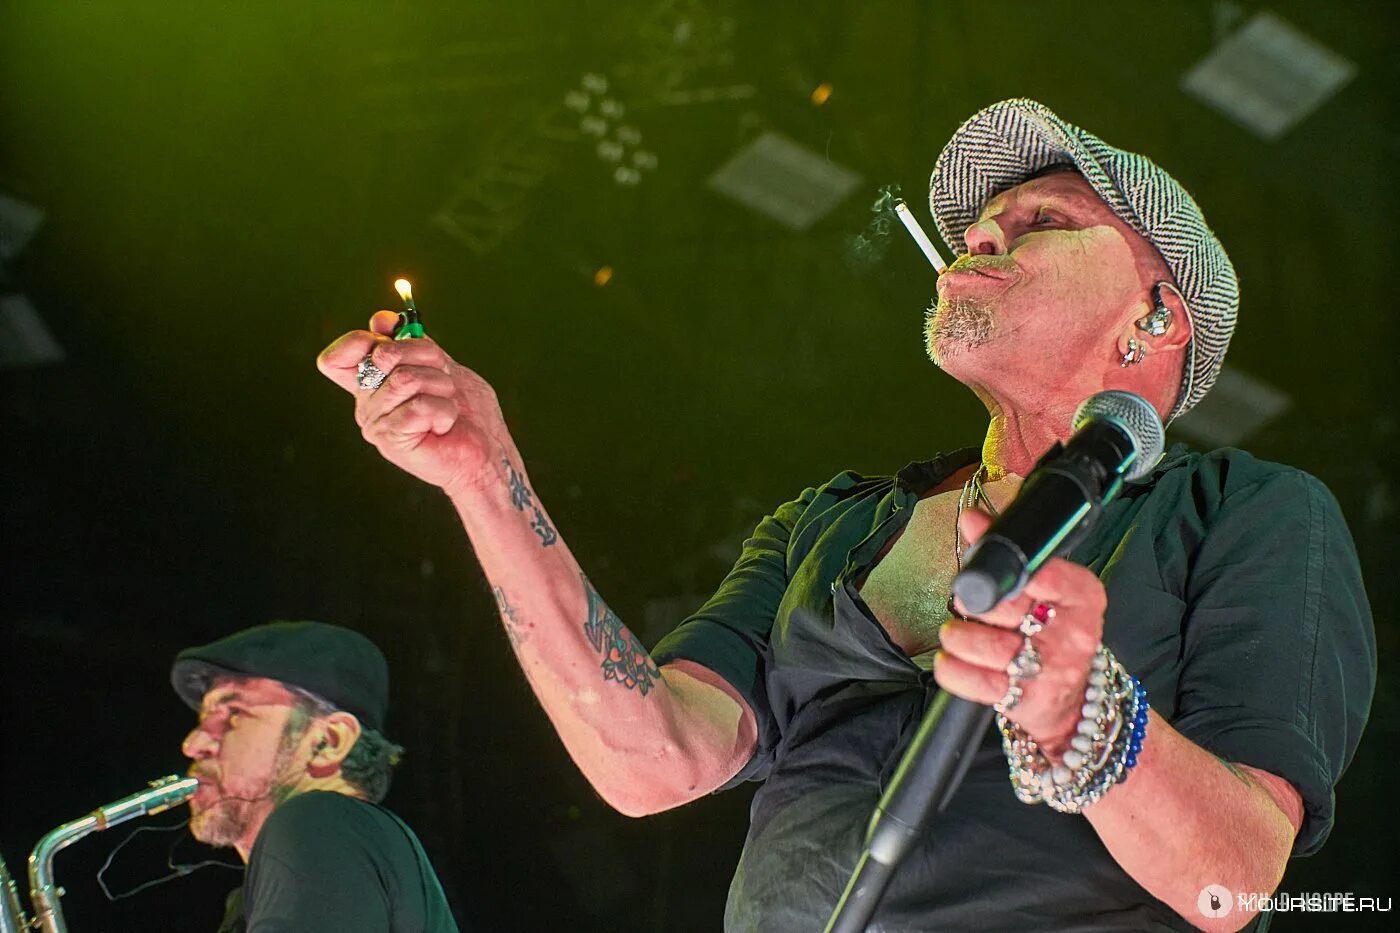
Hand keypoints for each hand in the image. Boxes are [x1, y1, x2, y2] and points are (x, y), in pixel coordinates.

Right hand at [316, 311, 509, 493]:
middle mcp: (367, 404)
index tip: (391, 335)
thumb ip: (411, 343)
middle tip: (444, 380)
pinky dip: (444, 410)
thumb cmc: (468, 412)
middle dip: (426, 356)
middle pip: (381, 354)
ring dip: (441, 386)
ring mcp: (376, 423)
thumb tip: (380, 320)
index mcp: (374, 385)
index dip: (359, 341)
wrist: (488, 453)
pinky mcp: (392, 440)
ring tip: (448, 403)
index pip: (335, 359)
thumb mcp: (441, 366)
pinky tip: (445, 425)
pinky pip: (419, 406)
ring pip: (404, 378)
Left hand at [933, 508, 1104, 757]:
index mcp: (1082, 595)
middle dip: (972, 601)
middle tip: (964, 602)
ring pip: (987, 645)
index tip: (973, 546)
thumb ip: (1014, 556)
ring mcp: (1053, 669)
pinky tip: (950, 660)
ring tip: (955, 633)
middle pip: (1006, 606)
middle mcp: (1073, 632)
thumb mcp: (1049, 591)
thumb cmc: (1052, 635)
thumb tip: (974, 519)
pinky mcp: (1029, 700)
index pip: (1042, 571)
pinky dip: (952, 669)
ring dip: (958, 636)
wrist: (1074, 701)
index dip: (999, 559)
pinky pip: (976, 682)